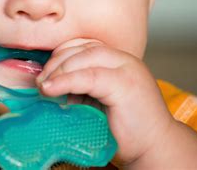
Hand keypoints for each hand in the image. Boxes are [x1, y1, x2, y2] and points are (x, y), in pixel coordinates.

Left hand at [36, 38, 174, 164]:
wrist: (155, 150)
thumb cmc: (126, 130)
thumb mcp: (99, 100)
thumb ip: (82, 88)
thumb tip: (51, 84)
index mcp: (119, 61)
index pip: (85, 45)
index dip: (62, 54)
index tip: (47, 72)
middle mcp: (124, 60)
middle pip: (83, 48)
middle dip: (57, 62)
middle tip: (41, 81)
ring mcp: (126, 70)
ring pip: (85, 57)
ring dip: (59, 70)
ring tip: (44, 87)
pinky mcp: (124, 84)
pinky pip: (89, 77)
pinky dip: (66, 81)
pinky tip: (51, 90)